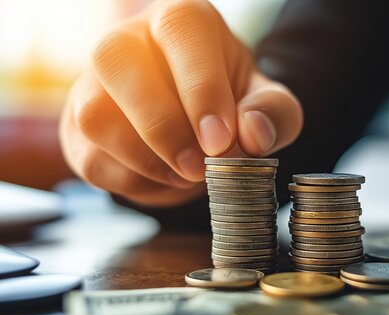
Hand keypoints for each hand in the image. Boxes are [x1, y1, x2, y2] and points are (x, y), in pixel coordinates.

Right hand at [60, 0, 301, 206]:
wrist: (194, 116)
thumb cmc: (229, 99)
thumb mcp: (265, 100)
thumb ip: (272, 111)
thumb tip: (254, 133)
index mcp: (180, 21)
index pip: (180, 32)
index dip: (201, 89)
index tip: (221, 141)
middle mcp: (127, 41)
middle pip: (116, 62)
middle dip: (163, 127)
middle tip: (200, 167)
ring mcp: (93, 84)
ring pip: (94, 114)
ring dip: (145, 159)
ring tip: (187, 175)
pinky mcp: (79, 129)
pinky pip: (92, 159)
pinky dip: (134, 181)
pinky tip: (165, 178)